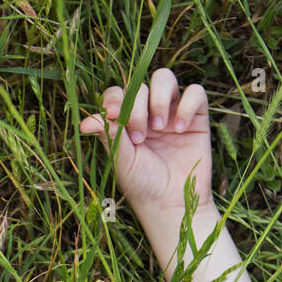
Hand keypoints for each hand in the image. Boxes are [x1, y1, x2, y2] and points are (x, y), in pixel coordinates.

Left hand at [79, 68, 214, 220]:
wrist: (172, 203)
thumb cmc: (142, 184)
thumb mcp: (122, 160)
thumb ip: (109, 135)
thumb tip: (84, 122)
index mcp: (125, 121)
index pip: (118, 93)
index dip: (115, 98)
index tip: (113, 114)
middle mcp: (148, 112)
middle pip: (140, 84)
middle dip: (137, 108)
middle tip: (139, 138)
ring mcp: (172, 112)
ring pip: (165, 78)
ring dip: (159, 98)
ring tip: (160, 128)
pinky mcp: (197, 117)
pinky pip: (196, 92)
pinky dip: (188, 104)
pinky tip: (181, 129)